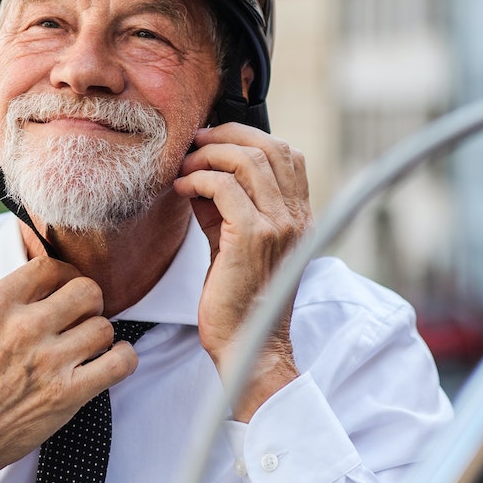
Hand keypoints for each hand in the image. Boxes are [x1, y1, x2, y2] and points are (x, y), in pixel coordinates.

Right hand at [0, 258, 137, 482]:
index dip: (65, 276)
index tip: (65, 288)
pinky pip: (119, 363)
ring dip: (100, 337)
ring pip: (104, 326)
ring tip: (87, 349)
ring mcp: (47, 361)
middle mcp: (23, 327)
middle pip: (86, 291)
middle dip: (87, 304)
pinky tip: (112, 363)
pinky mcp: (66, 395)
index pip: (49, 267)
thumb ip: (2, 309)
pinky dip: (123, 360)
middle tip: (80, 319)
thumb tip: (37, 291)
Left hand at [174, 123, 310, 420]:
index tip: (214, 140)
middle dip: (226, 136)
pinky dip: (198, 179)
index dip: (250, 136)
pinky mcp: (251, 238)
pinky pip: (224, 187)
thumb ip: (225, 207)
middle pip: (270, 147)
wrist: (248, 346)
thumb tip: (199, 173)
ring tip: (185, 168)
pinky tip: (182, 189)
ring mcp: (278, 226)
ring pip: (247, 161)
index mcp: (300, 217)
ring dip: (209, 156)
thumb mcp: (236, 243)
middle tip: (194, 143)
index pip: (289, 153)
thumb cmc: (239, 300)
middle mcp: (296, 217)